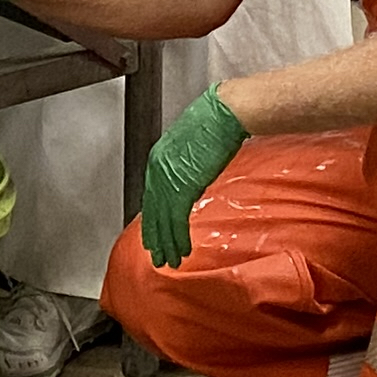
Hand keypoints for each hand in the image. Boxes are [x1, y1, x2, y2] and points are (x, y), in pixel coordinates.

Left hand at [140, 87, 248, 267]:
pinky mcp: (183, 185)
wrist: (223, 114)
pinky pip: (177, 218)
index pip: (152, 196)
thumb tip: (190, 183)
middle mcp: (157, 168)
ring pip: (163, 219)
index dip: (153, 218)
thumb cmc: (215, 124)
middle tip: (157, 256)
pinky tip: (181, 250)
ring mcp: (168, 178)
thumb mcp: (193, 148)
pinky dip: (178, 237)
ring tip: (169, 261)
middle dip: (156, 236)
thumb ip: (186, 168)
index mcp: (158, 158)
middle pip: (153, 210)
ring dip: (167, 243)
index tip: (154, 234)